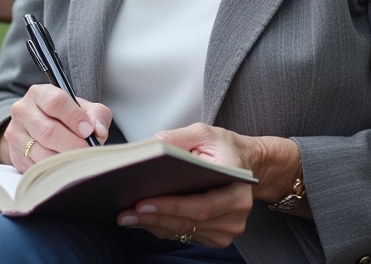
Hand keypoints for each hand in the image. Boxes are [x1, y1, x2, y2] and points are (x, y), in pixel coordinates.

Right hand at [2, 84, 111, 171]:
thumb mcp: (83, 109)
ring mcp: (15, 133)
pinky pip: (37, 166)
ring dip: (64, 158)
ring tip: (76, 157)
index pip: (56, 102)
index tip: (88, 130)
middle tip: (86, 150)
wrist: (37, 130)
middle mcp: (22, 111)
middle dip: (72, 143)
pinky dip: (54, 168)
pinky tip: (62, 163)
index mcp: (39, 93)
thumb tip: (97, 131)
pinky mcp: (15, 154)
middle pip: (48, 130)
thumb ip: (96, 115)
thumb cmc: (63, 117)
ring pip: (42, 152)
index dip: (75, 118)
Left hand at [116, 123, 303, 246]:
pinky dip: (162, 227)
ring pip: (182, 232)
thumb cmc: (224, 148)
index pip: (201, 206)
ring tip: (128, 215)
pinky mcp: (216, 236)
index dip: (171, 207)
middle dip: (153, 217)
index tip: (143, 202)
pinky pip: (183, 235)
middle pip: (188, 222)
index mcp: (237, 190)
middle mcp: (234, 215)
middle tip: (125, 213)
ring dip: (153, 224)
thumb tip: (151, 146)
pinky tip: (144, 218)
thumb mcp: (204, 133)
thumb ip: (178, 138)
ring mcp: (226, 229)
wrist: (245, 164)